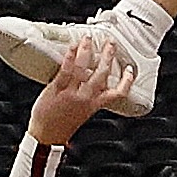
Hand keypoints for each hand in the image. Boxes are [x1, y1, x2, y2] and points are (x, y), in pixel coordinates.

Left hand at [28, 32, 130, 146]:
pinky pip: (66, 70)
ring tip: (89, 39)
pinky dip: (70, 56)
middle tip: (110, 44)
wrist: (46, 137)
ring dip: (88, 51)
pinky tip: (72, 47)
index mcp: (94, 105)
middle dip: (108, 57)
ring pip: (84, 68)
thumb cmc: (61, 127)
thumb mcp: (81, 114)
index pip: (118, 93)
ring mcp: (72, 93)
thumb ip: (87, 99)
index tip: (130, 70)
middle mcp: (86, 98)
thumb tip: (88, 83)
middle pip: (102, 74)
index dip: (127, 81)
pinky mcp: (57, 89)